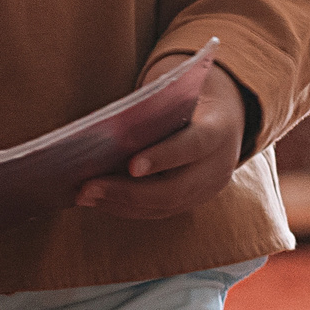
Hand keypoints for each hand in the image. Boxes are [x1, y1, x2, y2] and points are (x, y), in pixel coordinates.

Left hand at [78, 61, 248, 220]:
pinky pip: (160, 212)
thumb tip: (106, 131)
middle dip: (128, 192)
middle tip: (88, 188)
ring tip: (84, 195)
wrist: (226, 123)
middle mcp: (219, 165)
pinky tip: (100, 200)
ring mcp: (208, 188)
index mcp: (219, 130)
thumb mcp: (180, 98)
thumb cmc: (190, 103)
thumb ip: (155, 111)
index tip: (132, 166)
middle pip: (175, 189)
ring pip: (165, 206)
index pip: (194, 146)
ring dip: (120, 203)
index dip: (164, 157)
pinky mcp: (194, 202)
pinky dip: (127, 208)